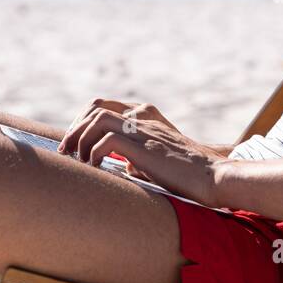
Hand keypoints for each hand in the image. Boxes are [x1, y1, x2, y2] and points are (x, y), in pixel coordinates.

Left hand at [57, 98, 229, 206]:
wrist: (215, 176)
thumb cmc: (188, 174)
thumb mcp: (157, 158)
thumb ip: (136, 155)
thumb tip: (116, 165)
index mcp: (147, 115)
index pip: (104, 106)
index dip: (83, 122)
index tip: (74, 142)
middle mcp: (143, 117)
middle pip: (95, 107)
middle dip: (75, 128)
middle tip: (67, 151)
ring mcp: (144, 129)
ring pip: (98, 118)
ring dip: (80, 138)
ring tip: (77, 160)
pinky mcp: (145, 147)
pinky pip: (107, 140)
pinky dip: (94, 153)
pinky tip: (95, 167)